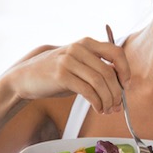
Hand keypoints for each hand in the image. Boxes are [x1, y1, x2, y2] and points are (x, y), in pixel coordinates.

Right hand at [3, 38, 130, 113]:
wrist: (26, 76)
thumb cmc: (56, 73)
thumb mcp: (78, 64)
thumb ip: (96, 68)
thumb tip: (121, 85)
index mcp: (86, 43)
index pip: (116, 52)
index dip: (125, 69)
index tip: (126, 85)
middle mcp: (78, 48)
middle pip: (109, 72)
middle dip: (117, 93)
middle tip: (117, 106)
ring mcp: (69, 61)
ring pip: (100, 83)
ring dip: (108, 100)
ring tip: (107, 110)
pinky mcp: (61, 75)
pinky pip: (88, 91)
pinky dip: (97, 103)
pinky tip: (98, 108)